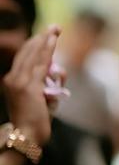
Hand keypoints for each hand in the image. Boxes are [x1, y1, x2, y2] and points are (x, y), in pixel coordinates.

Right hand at [3, 24, 60, 147]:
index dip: (34, 45)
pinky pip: (41, 63)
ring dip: (46, 40)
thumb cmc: (35, 121)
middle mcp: (12, 78)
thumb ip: (49, 85)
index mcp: (11, 81)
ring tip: (56, 29)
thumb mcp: (42, 99)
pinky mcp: (30, 86)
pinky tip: (52, 40)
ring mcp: (20, 82)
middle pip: (27, 52)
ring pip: (34, 55)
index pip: (23, 58)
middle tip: (55, 27)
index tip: (46, 35)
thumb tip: (61, 72)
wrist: (26, 137)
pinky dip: (47, 50)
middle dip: (42, 38)